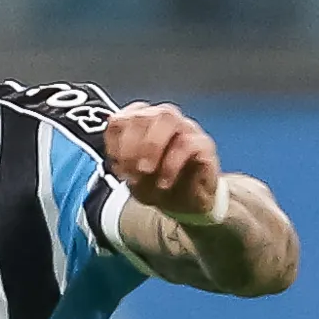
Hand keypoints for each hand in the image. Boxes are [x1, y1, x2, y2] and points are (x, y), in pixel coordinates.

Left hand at [104, 103, 223, 220]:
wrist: (185, 205)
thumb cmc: (156, 184)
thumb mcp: (132, 178)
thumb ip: (122, 164)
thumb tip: (119, 161)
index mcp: (142, 123)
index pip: (122, 118)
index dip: (114, 141)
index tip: (116, 165)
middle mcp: (164, 120)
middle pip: (144, 114)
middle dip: (131, 144)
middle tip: (130, 170)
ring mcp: (186, 128)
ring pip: (167, 118)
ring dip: (151, 146)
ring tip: (145, 171)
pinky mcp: (204, 144)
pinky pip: (188, 143)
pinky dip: (171, 164)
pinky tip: (164, 182)